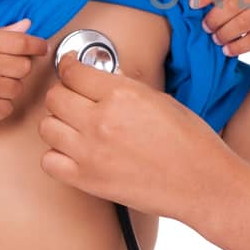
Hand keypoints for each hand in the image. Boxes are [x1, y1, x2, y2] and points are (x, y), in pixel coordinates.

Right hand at [0, 18, 49, 122]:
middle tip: (2, 68)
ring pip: (19, 88)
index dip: (37, 46)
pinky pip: (9, 108)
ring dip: (9, 86)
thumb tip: (28, 26)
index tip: (41, 48)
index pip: (22, 43)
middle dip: (18, 67)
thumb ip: (1, 34)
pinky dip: (1, 104)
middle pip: (25, 67)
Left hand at [39, 52, 241, 222]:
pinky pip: (49, 161)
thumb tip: (100, 79)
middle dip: (64, 93)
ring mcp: (90, 152)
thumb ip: (124, 88)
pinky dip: (57, 155)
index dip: (69, 67)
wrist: (202, 182)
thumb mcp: (160, 99)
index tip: (70, 68)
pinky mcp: (87, 180)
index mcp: (122, 95)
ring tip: (75, 125)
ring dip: (58, 122)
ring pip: (46, 126)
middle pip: (55, 97)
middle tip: (75, 97)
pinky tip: (74, 152)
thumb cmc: (191, 141)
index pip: (73, 72)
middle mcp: (101, 121)